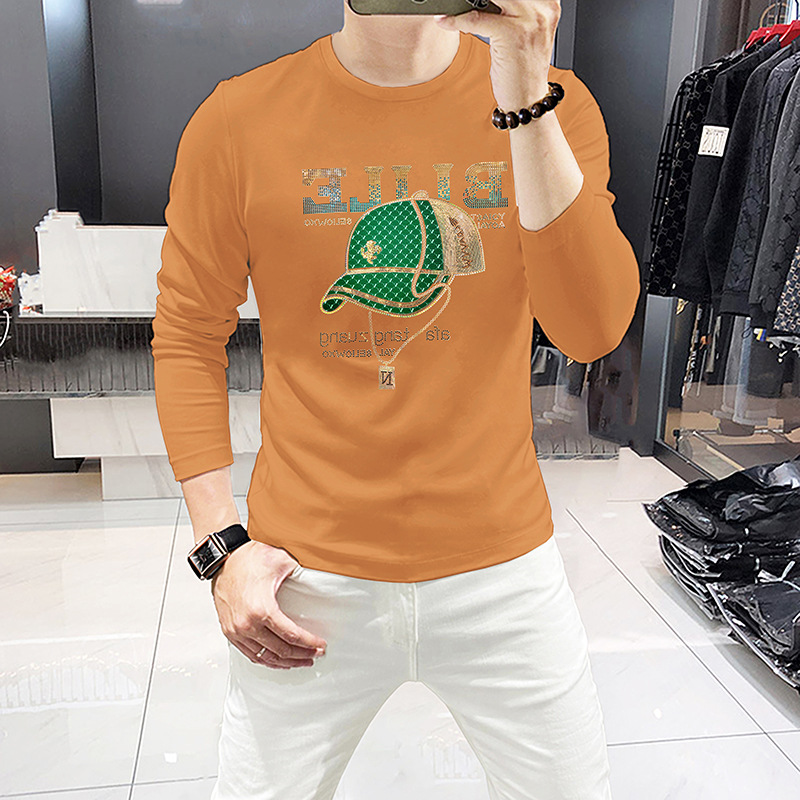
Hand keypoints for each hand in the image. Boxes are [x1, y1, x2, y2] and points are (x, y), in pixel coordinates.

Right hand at [211, 540, 327, 668]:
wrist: (223, 560)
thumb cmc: (248, 559)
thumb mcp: (280, 561)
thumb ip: (301, 571)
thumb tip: (320, 575)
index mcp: (262, 610)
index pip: (292, 636)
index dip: (309, 643)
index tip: (321, 646)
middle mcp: (247, 624)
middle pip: (281, 651)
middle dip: (302, 655)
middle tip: (315, 654)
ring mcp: (236, 631)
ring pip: (265, 658)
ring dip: (286, 662)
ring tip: (301, 660)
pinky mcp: (229, 631)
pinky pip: (250, 654)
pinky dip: (267, 660)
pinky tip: (278, 660)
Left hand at [434, 0, 560, 110]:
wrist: (527, 100)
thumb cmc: (522, 71)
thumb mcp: (523, 33)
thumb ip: (513, 11)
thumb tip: (482, 0)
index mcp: (548, 4)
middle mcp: (543, 8)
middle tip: (461, 0)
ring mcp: (530, 20)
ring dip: (465, 1)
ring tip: (452, 6)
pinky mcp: (513, 34)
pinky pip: (477, 19)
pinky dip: (457, 20)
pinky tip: (445, 21)